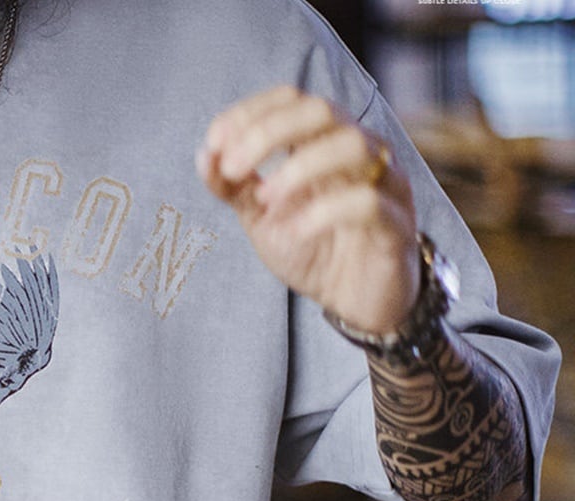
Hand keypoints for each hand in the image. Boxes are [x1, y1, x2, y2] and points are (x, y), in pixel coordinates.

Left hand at [197, 84, 420, 333]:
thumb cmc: (310, 250)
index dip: (251, 112)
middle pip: (321, 110)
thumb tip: (204, 154)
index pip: (292, 99)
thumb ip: (233, 188)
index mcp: (323, 142)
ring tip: (265, 200)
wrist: (353, 300)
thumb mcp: (260, 219)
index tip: (214, 142)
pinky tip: (295, 231)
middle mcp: (358, 150)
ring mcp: (384, 182)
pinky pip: (368, 201)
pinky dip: (324, 212)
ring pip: (352, 144)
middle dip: (268, 133)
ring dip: (298, 167)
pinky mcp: (396, 223)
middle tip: (233, 168)